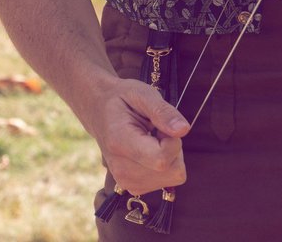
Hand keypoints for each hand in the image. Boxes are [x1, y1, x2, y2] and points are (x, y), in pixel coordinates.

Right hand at [88, 77, 189, 194]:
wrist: (97, 111)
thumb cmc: (122, 99)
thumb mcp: (142, 94)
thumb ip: (162, 111)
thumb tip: (183, 130)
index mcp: (120, 143)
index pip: (162, 160)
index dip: (173, 141)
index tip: (161, 125)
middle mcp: (122, 169)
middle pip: (173, 170)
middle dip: (173, 148)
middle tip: (155, 131)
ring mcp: (126, 181)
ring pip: (174, 176)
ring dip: (170, 156)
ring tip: (151, 139)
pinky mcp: (133, 186)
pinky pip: (168, 180)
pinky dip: (164, 164)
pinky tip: (149, 150)